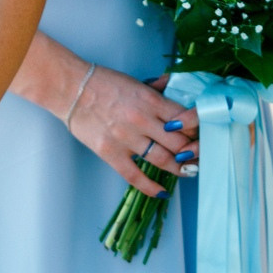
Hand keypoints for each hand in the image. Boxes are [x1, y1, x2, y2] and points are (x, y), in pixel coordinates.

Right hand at [66, 67, 198, 197]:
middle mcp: (142, 120)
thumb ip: (157, 89)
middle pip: (179, 142)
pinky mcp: (111, 153)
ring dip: (179, 168)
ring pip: (162, 160)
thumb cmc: (103, 83)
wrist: (71, 89)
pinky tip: (162, 192)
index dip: (197, 130)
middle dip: (193, 151)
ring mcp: (126, 139)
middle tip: (199, 156)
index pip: (185, 119)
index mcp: (150, 100)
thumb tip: (173, 85)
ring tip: (188, 171)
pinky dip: (151, 186)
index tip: (201, 135)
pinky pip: (135, 176)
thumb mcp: (135, 81)